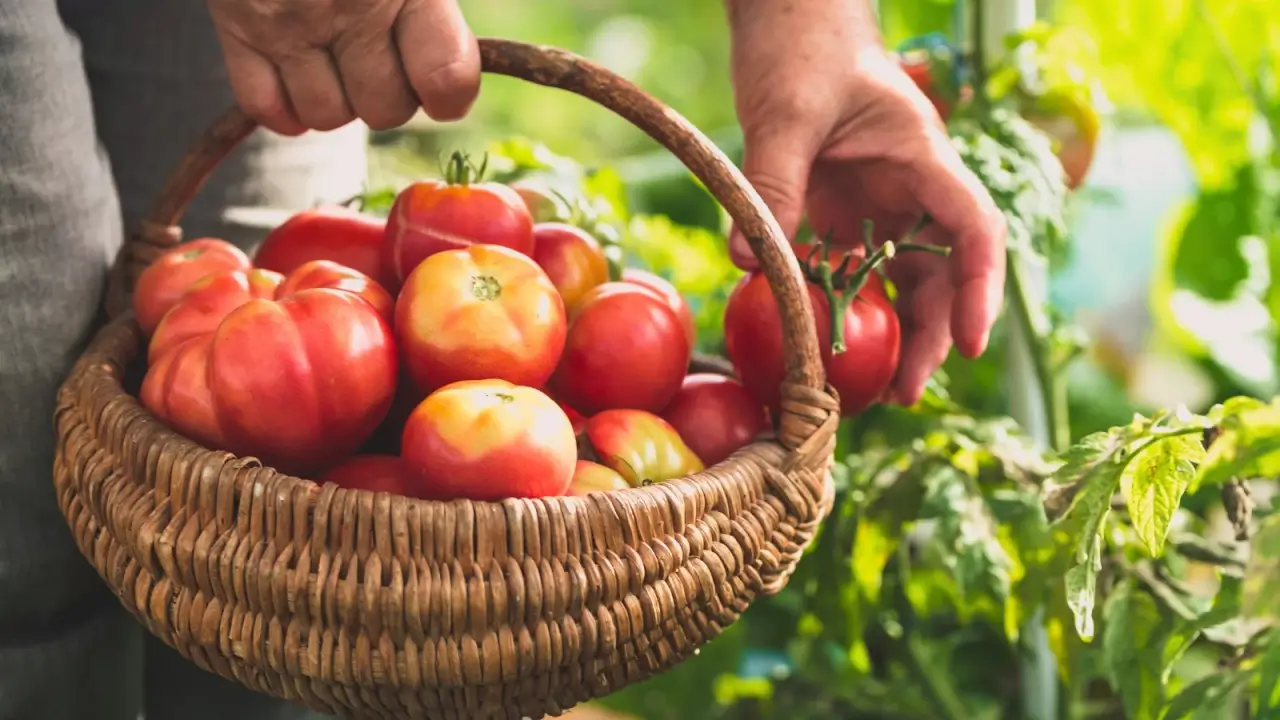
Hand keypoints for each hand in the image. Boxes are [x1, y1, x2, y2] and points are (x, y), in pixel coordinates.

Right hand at [207, 0, 480, 134]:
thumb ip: (432, 2)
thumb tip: (452, 74)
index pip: (446, 79)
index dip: (450, 93)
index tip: (442, 83)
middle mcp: (346, 8)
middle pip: (384, 109)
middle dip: (390, 95)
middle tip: (383, 57)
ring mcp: (285, 22)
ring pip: (326, 116)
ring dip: (338, 100)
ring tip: (337, 57)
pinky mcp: (234, 26)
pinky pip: (265, 106)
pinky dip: (285, 106)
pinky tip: (299, 74)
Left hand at [726, 0, 1005, 405]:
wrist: (789, 17)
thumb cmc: (802, 47)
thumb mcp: (785, 116)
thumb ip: (773, 187)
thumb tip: (750, 263)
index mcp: (920, 157)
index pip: (972, 230)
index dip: (979, 290)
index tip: (968, 343)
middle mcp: (908, 186)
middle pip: (939, 271)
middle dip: (930, 334)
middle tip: (904, 392)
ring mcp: (875, 201)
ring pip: (899, 277)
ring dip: (889, 330)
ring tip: (869, 386)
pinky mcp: (839, 209)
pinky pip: (849, 267)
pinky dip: (842, 305)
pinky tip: (821, 338)